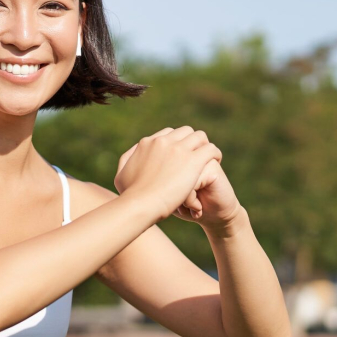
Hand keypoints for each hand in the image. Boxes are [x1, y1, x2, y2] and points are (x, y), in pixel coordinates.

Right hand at [114, 126, 234, 225]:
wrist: (140, 204)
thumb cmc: (129, 195)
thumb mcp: (121, 175)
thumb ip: (127, 161)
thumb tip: (134, 154)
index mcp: (147, 143)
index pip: (167, 134)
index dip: (176, 143)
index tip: (180, 154)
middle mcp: (162, 141)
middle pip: (184, 131)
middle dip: (191, 141)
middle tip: (196, 155)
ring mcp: (178, 150)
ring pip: (199, 136)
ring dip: (204, 145)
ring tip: (208, 158)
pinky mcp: (192, 160)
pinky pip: (210, 149)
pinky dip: (215, 154)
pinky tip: (215, 162)